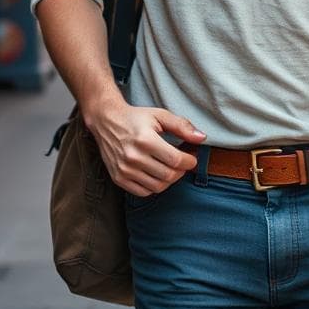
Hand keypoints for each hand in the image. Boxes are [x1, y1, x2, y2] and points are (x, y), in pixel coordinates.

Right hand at [84, 96, 205, 196]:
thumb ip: (182, 126)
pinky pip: (143, 192)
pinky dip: (154, 187)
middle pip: (168, 175)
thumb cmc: (136, 117)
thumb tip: (202, 138)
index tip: (192, 157)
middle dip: (181, 170)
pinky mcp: (118, 178)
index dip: (189, 161)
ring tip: (171, 167)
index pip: (175, 160)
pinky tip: (156, 174)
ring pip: (158, 187)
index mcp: (145, 140)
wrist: (107, 121)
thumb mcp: (160, 115)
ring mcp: (124, 170)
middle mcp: (133, 157)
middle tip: (183, 162)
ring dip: (170, 180)